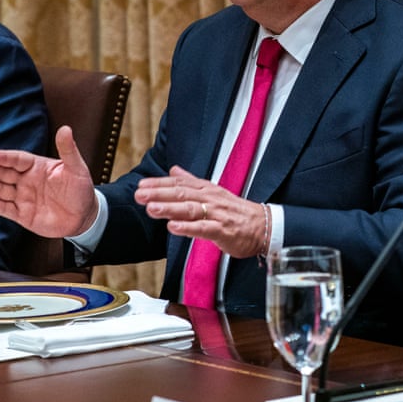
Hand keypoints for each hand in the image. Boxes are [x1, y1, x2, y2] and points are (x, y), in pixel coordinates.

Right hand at [0, 125, 97, 237]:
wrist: (84, 217)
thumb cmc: (80, 189)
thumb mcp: (76, 169)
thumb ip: (68, 151)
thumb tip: (65, 129)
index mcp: (37, 167)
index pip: (17, 160)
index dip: (3, 157)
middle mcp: (27, 180)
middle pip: (4, 173)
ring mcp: (23, 197)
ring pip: (2, 190)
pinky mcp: (22, 215)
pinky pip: (6, 209)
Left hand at [135, 166, 265, 257]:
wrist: (262, 225)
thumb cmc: (235, 211)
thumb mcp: (212, 191)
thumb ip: (191, 181)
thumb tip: (173, 170)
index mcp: (206, 189)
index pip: (179, 184)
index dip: (159, 184)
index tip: (141, 185)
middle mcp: (210, 199)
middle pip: (182, 194)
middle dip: (159, 194)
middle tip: (139, 195)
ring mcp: (217, 214)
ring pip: (190, 209)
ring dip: (170, 208)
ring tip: (152, 208)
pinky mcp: (223, 230)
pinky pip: (204, 228)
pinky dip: (188, 228)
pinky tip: (173, 227)